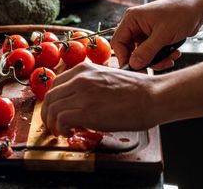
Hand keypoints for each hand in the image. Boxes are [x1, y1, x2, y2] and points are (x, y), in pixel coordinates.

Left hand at [41, 61, 158, 136]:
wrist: (153, 96)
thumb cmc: (137, 90)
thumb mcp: (107, 78)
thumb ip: (90, 85)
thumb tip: (80, 101)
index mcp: (84, 69)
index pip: (55, 84)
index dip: (53, 101)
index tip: (56, 111)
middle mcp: (80, 78)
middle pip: (50, 97)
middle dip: (48, 114)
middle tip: (54, 126)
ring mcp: (82, 93)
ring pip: (52, 108)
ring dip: (53, 124)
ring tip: (62, 132)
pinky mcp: (87, 110)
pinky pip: (61, 120)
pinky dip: (61, 129)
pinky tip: (70, 133)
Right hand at [113, 0, 202, 69]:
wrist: (198, 8)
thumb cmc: (181, 13)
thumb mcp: (163, 34)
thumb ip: (147, 51)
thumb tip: (134, 64)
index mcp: (132, 18)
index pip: (118, 42)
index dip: (124, 57)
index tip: (134, 69)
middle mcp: (136, 25)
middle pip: (130, 50)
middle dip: (144, 60)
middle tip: (154, 68)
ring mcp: (145, 31)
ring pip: (143, 54)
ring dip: (157, 60)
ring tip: (170, 58)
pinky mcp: (155, 37)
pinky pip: (153, 52)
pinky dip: (162, 56)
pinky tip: (174, 53)